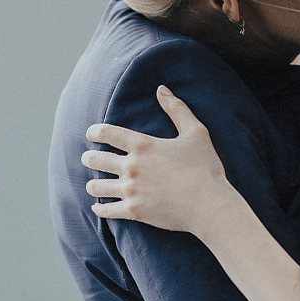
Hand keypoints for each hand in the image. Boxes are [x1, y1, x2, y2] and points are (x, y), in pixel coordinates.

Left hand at [84, 86, 237, 239]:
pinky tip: (99, 208)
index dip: (94, 132)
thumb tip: (162, 89)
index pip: (106, 132)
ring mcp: (131, 190)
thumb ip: (178, 109)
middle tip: (89, 159)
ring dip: (93, 185)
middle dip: (89, 158)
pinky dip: (100, 209)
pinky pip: (106, 211)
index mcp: (142, 145)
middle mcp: (131, 166)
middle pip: (95, 159)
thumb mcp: (196, 133)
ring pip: (96, 187)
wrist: (210, 205)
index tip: (91, 134)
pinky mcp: (134, 211)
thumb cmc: (205, 169)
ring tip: (95, 186)